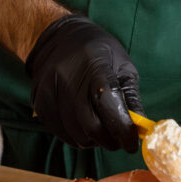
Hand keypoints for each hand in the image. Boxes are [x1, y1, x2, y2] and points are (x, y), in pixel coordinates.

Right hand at [25, 15, 140, 151]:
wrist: (60, 37)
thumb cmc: (99, 52)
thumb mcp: (123, 66)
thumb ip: (132, 98)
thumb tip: (141, 129)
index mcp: (94, 65)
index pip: (108, 104)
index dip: (122, 129)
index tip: (132, 144)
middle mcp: (68, 77)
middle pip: (90, 125)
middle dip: (109, 140)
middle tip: (119, 141)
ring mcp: (50, 90)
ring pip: (75, 134)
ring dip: (93, 140)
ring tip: (101, 130)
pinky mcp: (39, 102)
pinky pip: (59, 132)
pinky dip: (75, 136)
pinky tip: (83, 126)